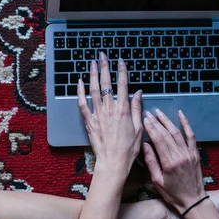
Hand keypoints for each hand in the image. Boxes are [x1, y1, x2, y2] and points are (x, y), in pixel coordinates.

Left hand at [77, 52, 143, 176]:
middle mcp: (110, 109)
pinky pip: (83, 104)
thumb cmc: (128, 149)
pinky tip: (80, 82)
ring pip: (94, 90)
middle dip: (105, 68)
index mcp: (123, 110)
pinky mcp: (89, 121)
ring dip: (93, 75)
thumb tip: (138, 93)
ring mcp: (98, 114)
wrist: (113, 162)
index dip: (121, 72)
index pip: (123, 85)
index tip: (120, 61)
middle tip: (102, 56)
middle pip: (106, 84)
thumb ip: (137, 108)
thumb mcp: (138, 128)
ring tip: (92, 63)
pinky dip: (80, 92)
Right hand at [142, 109, 206, 213]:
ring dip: (167, 121)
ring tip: (159, 112)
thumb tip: (144, 145)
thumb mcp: (157, 181)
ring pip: (177, 132)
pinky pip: (191, 135)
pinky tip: (181, 114)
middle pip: (167, 134)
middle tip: (148, 113)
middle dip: (156, 122)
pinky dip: (186, 124)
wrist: (193, 201)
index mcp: (169, 162)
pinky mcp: (195, 153)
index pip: (158, 140)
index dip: (151, 128)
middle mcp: (180, 155)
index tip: (145, 119)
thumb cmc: (173, 194)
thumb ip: (151, 162)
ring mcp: (189, 153)